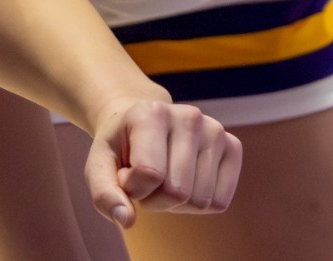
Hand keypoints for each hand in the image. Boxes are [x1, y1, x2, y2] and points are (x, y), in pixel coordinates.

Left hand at [84, 97, 240, 228]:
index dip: (133, 188)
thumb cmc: (122, 147)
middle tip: (146, 179)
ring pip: (200, 201)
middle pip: (178, 192)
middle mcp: (189, 116)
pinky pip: (219, 201)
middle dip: (155, 199)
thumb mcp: (100, 165)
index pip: (150, 174)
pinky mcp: (232, 146)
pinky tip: (186, 181)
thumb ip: (104, 194)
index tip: (126, 174)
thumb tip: (126, 221)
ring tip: (165, 178)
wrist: (145, 122)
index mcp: (152, 112)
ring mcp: (215, 129)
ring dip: (176, 203)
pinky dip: (198, 204)